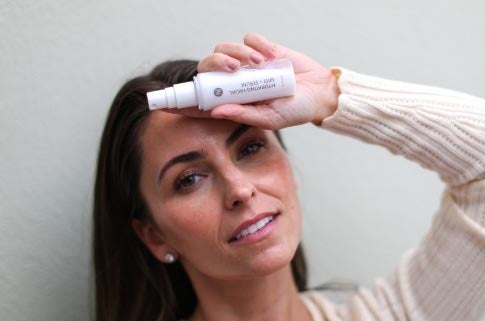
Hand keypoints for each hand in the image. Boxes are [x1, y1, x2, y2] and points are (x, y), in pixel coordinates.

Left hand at [177, 33, 339, 129]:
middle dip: (214, 63)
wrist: (321, 92)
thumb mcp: (271, 118)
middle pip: (207, 67)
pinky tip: (270, 55)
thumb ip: (244, 114)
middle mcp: (236, 83)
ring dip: (236, 52)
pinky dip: (256, 44)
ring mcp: (247, 65)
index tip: (163, 103)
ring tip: (258, 63)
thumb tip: (215, 110)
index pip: (201, 102)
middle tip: (234, 68)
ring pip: (223, 49)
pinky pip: (248, 38)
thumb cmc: (296, 110)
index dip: (181, 102)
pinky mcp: (261, 49)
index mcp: (234, 102)